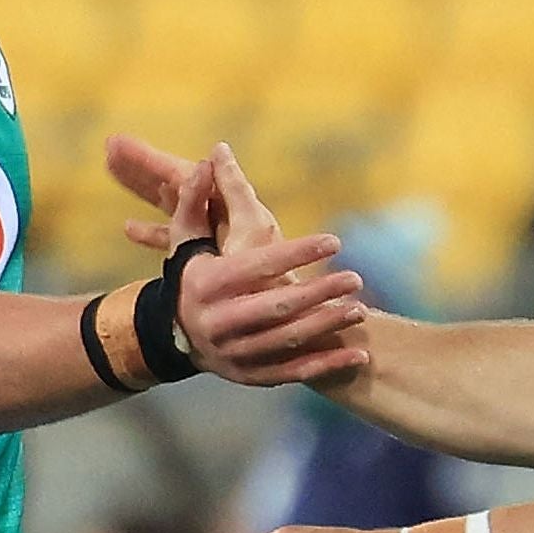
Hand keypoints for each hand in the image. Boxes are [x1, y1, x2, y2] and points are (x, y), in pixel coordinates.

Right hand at [109, 137, 285, 258]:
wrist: (280, 312)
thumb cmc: (273, 272)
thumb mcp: (249, 227)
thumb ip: (232, 189)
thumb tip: (218, 149)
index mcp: (226, 205)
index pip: (180, 174)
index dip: (148, 159)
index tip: (117, 143)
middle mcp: (218, 215)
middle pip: (172, 182)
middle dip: (141, 165)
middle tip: (109, 146)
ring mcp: (212, 236)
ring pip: (170, 204)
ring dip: (142, 187)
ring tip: (112, 168)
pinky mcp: (208, 259)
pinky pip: (175, 237)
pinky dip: (153, 231)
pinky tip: (129, 227)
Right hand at [146, 148, 367, 384]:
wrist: (173, 334)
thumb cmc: (189, 275)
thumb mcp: (185, 239)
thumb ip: (196, 199)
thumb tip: (213, 157)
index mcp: (207, 285)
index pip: (258, 266)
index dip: (298, 253)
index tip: (334, 241)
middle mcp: (220, 322)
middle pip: (277, 308)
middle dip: (319, 293)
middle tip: (356, 278)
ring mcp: (234, 353)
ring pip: (288, 342)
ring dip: (328, 326)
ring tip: (360, 309)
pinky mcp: (250, 375)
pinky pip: (293, 373)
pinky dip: (327, 366)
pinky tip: (359, 354)